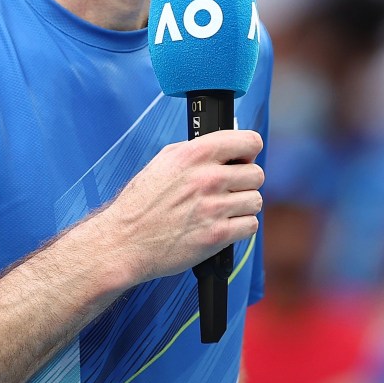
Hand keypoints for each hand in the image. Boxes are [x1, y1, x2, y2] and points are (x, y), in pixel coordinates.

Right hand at [99, 129, 263, 284]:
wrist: (126, 240)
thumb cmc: (141, 203)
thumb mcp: (163, 161)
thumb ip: (195, 151)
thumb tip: (223, 147)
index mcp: (194, 155)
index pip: (248, 142)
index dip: (249, 149)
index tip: (244, 157)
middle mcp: (207, 178)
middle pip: (256, 173)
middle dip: (245, 181)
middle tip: (230, 187)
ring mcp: (214, 208)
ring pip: (256, 200)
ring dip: (243, 205)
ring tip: (223, 208)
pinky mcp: (218, 235)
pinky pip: (251, 225)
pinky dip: (241, 226)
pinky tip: (222, 224)